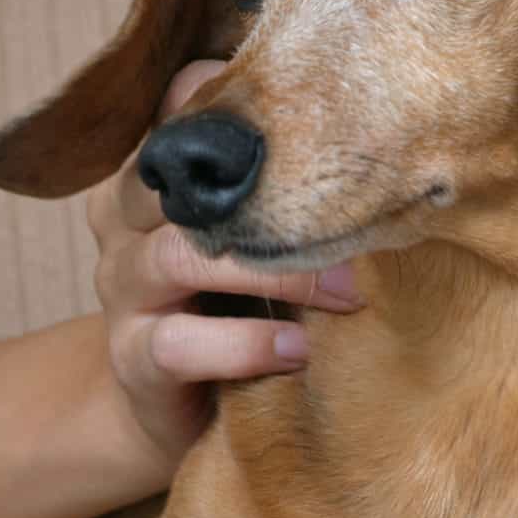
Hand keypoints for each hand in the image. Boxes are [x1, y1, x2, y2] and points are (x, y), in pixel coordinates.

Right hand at [90, 60, 362, 477]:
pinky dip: (246, 344)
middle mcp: (123, 221)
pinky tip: (299, 349)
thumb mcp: (258, 233)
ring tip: (346, 293)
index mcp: (155, 174)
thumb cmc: (236, 302)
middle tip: (359, 216)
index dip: (241, 106)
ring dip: (273, 273)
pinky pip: (178, 344)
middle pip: (178, 179)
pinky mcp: (132, 357)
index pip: (177, 105)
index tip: (321, 119)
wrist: (181, 412)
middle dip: (273, 198)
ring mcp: (122, 289)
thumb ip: (286, 186)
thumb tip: (396, 136)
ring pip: (178, 255)